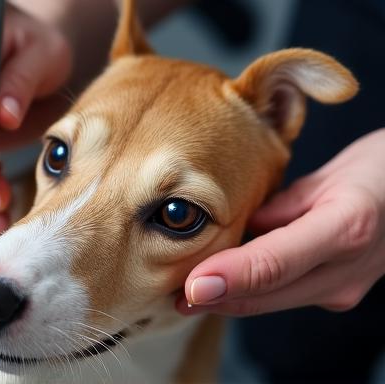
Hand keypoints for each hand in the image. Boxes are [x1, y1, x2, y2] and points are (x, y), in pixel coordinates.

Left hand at [178, 128, 384, 315]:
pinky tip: (220, 287)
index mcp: (346, 225)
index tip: (192, 287)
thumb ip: (280, 206)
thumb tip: (239, 230)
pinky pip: (283, 295)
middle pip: (269, 293)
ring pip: (272, 301)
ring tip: (185, 296)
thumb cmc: (375, 173)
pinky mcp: (337, 293)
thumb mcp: (327, 175)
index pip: (276, 260)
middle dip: (217, 299)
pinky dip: (250, 292)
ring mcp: (344, 287)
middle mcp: (347, 267)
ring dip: (229, 300)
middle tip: (174, 297)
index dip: (231, 277)